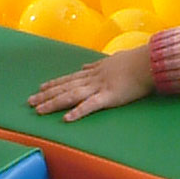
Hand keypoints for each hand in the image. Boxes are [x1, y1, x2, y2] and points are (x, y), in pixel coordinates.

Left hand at [29, 42, 154, 122]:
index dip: (54, 83)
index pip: (70, 78)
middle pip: (65, 87)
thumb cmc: (136, 60)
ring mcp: (99, 87)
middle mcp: (93, 78)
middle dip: (46, 95)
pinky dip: (78, 112)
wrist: (149, 61)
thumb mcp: (113, 59)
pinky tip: (66, 119)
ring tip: (39, 110)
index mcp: (95, 71)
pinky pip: (90, 106)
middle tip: (30, 101)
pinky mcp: (109, 96)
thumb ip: (98, 63)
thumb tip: (86, 64)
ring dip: (54, 103)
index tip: (40, 87)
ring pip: (71, 96)